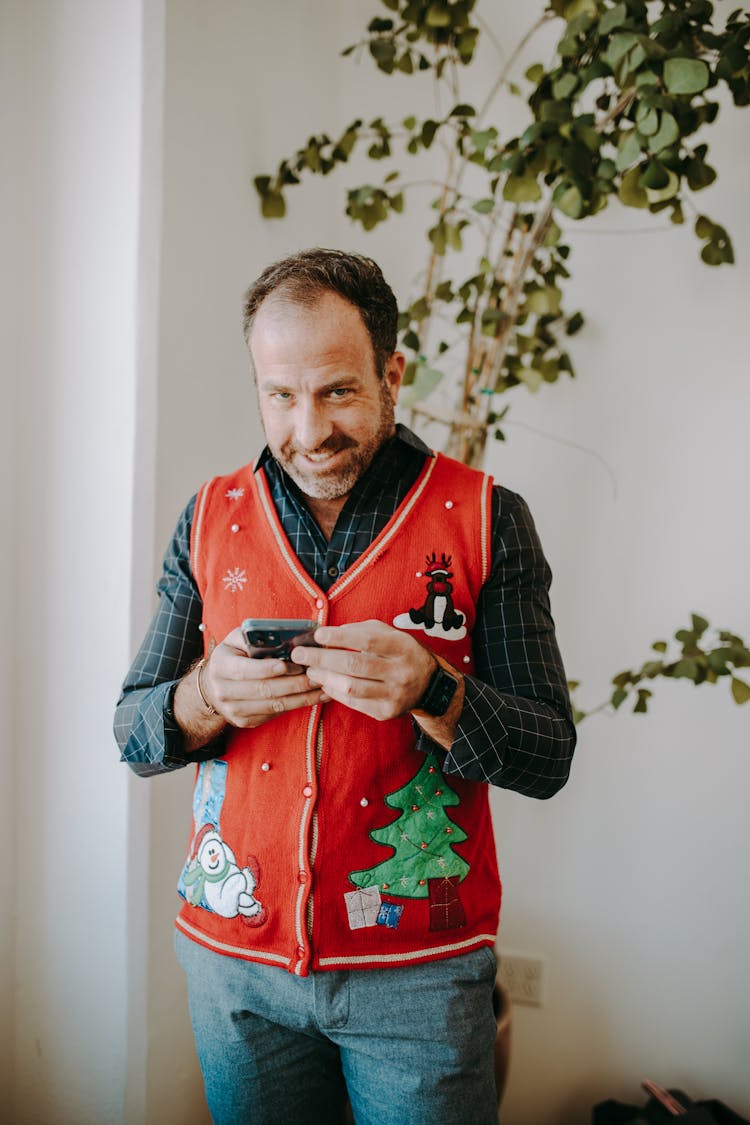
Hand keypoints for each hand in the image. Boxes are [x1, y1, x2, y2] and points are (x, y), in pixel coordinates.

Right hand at [201, 627, 326, 728]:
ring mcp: (233, 710)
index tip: (291, 664)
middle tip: (318, 674)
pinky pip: (275, 714)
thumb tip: (283, 635)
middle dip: (294, 683)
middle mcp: (223, 691)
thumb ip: (254, 635)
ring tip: (323, 686)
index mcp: (220, 666)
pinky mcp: (245, 721)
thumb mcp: (236, 639)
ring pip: (273, 706)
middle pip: (264, 690)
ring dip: (302, 697)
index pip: (245, 670)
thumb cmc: (233, 655)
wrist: (214, 685)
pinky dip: (297, 705)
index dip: (268, 668)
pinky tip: (314, 697)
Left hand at [290, 619, 436, 721]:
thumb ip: (360, 631)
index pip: (367, 640)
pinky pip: (354, 703)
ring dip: (325, 678)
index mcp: (402, 647)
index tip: (318, 635)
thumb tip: (326, 635)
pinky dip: (335, 692)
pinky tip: (325, 683)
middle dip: (322, 659)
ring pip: (351, 688)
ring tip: (310, 671)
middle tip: (300, 655)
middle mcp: (400, 671)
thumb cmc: (400, 653)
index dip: (340, 637)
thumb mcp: (389, 634)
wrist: (429, 685)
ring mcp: (394, 695)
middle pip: (355, 665)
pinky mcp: (386, 712)